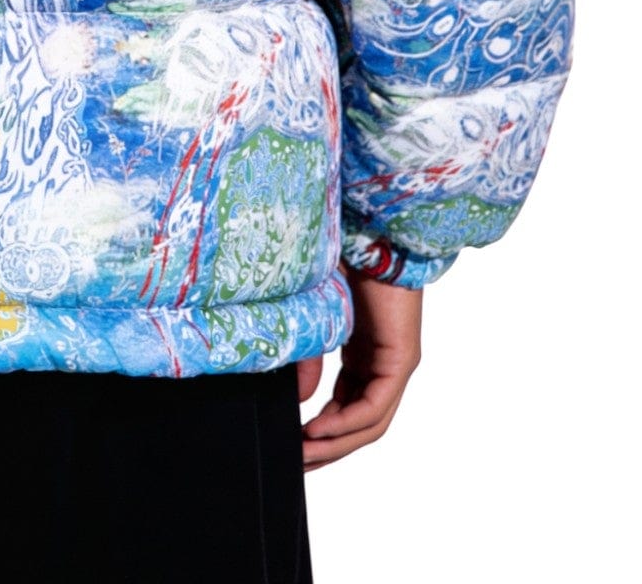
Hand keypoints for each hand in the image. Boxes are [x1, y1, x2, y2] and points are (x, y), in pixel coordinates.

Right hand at [298, 271, 421, 468]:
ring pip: (370, 423)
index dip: (320, 433)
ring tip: (305, 454)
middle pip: (359, 425)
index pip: (345, 409)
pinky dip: (348, 422)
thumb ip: (307, 358)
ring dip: (337, 444)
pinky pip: (376, 406)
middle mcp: (382, 365)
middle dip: (327, 449)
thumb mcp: (313, 318)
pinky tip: (319, 428)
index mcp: (363, 356)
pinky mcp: (402, 359)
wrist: (370, 231)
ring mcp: (395, 364)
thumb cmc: (341, 262)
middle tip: (297, 464)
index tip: (292, 445)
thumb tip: (297, 400)